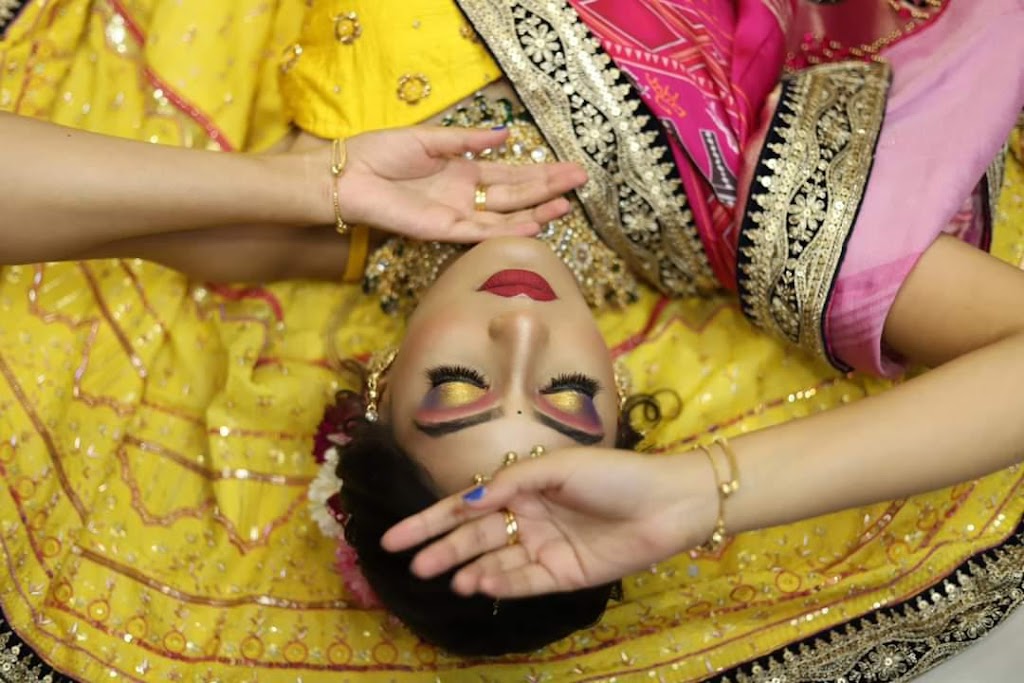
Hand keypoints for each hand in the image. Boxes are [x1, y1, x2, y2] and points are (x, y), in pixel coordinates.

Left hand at [322, 126, 585, 241]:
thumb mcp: (430, 138)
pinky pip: (481, 232)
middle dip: (549, 188)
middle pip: (517, 194)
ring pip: (506, 216)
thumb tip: (506, 134)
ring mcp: (457, 215)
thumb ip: (467, 140)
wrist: (347, 175)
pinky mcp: (442, 230)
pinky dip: (507, 229)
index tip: (569, 169)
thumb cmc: (382, 153)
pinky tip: (533, 225)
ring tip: (566, 205)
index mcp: (464, 172)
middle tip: (581, 182)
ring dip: (536, 212)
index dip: (540, 172)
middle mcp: (467, 196)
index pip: (511, 174)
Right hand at [381, 448, 717, 598]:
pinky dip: (501, 583)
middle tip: (413, 566)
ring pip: (494, 561)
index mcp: (523, 487)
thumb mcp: (559, 467)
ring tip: (445, 580)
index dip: (430, 521)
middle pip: (473, 537)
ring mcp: (544, 547)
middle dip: (441, 550)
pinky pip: (524, 580)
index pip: (466, 506)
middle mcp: (527, 517)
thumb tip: (466, 499)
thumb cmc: (614, 475)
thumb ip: (511, 483)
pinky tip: (480, 585)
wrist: (668, 503)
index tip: (394, 538)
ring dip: (468, 570)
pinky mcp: (563, 574)